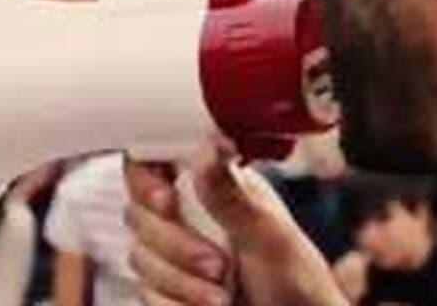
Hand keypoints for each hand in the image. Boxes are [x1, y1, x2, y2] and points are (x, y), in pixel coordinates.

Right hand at [124, 135, 347, 305]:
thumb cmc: (297, 282)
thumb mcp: (269, 237)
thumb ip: (230, 196)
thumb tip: (206, 147)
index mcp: (212, 185)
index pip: (154, 161)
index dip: (146, 179)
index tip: (166, 203)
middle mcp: (188, 213)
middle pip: (138, 213)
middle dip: (176, 246)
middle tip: (218, 267)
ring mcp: (174, 253)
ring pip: (139, 257)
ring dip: (181, 282)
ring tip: (222, 297)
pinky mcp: (167, 289)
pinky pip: (146, 293)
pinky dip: (175, 305)